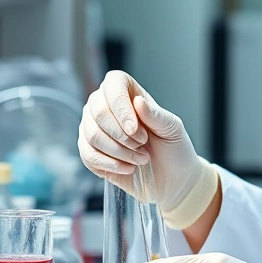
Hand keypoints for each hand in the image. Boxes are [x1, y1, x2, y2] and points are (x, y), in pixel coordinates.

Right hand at [78, 71, 217, 227]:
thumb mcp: (172, 129)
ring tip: (141, 158)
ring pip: (92, 135)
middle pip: (98, 111)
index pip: (114, 84)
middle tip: (143, 145)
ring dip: (119, 151)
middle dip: (122, 134)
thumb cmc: (173, 148)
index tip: (135, 129)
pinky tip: (129, 168)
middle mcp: (106, 106)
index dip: (121, 106)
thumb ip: (155, 115)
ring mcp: (94, 128)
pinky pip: (88, 155)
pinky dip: (111, 164)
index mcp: (129, 93)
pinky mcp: (90, 151)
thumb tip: (138, 101)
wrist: (172, 178)